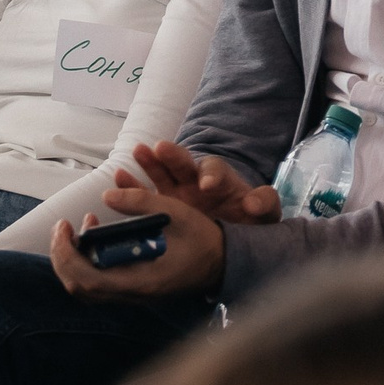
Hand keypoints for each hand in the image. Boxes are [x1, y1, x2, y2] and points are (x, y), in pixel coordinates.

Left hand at [47, 178, 225, 300]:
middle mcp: (133, 293)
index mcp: (142, 280)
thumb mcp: (176, 212)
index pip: (88, 279)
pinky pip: (100, 282)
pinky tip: (98, 233)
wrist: (225, 262)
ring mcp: (133, 294)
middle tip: (62, 228)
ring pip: (86, 288)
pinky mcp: (134, 288)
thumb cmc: (203, 239)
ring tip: (78, 228)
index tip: (65, 226)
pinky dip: (88, 261)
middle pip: (80, 288)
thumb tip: (106, 195)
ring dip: (74, 259)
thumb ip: (141, 202)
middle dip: (63, 257)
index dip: (67, 255)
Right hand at [130, 141, 278, 223]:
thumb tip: (252, 203)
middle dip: (173, 156)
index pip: (216, 170)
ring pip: (163, 173)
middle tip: (161, 148)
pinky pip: (146, 193)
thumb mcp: (265, 213)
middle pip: (184, 163)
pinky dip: (133, 184)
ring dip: (150, 162)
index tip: (207, 185)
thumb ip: (264, 203)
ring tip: (137, 151)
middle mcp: (197, 180)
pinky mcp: (164, 207)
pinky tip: (118, 177)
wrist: (236, 236)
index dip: (211, 175)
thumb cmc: (250, 221)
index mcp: (222, 180)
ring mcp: (178, 192)